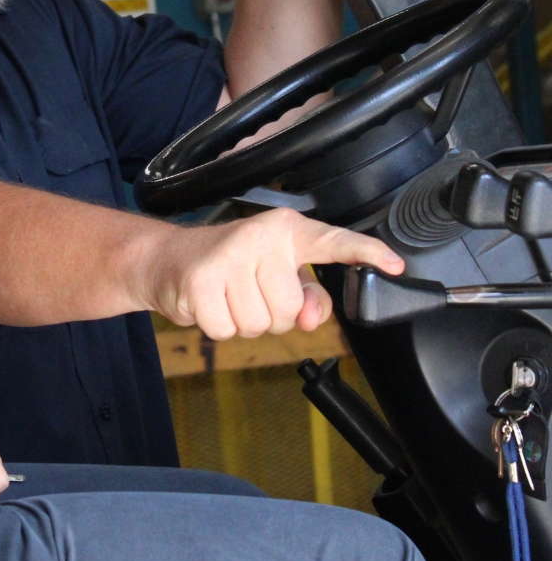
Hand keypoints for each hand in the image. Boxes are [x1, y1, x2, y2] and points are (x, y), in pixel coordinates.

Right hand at [149, 207, 403, 338]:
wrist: (166, 259)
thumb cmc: (228, 266)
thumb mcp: (273, 274)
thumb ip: (306, 296)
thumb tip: (313, 316)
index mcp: (286, 230)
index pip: (331, 241)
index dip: (365, 253)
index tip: (395, 264)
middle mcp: (260, 236)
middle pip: (291, 309)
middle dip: (270, 315)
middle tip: (246, 292)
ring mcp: (230, 256)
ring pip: (260, 324)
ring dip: (242, 321)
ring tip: (226, 296)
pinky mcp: (202, 280)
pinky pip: (228, 330)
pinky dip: (217, 326)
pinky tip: (208, 303)